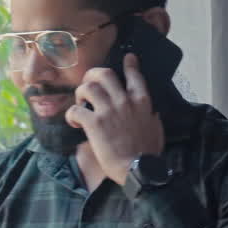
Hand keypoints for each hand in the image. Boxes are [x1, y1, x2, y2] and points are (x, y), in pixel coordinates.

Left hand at [64, 53, 164, 185]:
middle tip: (88, 84)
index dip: (129, 64)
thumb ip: (151, 114)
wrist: (138, 169)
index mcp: (141, 101)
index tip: (127, 58)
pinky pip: (75, 110)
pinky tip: (74, 122)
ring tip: (80, 104)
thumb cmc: (148, 152)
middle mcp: (124, 101)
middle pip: (104, 74)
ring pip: (87, 87)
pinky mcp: (94, 124)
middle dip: (92, 75)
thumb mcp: (156, 127)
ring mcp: (108, 111)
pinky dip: (71, 114)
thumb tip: (150, 110)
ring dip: (80, 94)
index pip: (134, 75)